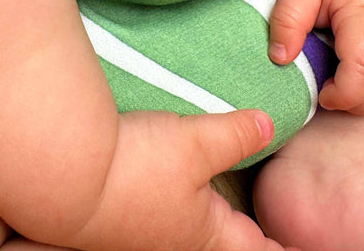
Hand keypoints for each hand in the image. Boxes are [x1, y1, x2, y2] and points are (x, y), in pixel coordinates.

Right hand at [67, 108, 293, 250]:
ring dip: (206, 215)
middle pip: (223, 242)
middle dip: (244, 235)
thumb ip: (236, 134)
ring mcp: (143, 230)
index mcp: (207, 234)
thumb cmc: (136, 167)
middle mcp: (177, 240)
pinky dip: (172, 200)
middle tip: (264, 232)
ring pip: (188, 227)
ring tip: (217, 202)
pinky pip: (156, 212)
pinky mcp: (116, 213)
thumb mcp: (197, 142)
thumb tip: (269, 126)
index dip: (282, 249)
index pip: (258, 249)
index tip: (299, 249)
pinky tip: (165, 183)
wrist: (64, 173)